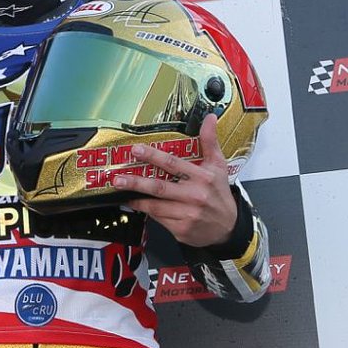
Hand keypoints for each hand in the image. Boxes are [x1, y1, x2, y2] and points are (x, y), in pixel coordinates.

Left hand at [112, 113, 235, 246]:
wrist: (229, 227)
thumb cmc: (219, 193)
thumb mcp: (218, 165)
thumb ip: (209, 141)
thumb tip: (209, 118)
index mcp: (202, 177)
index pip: (173, 164)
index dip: (153, 156)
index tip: (136, 150)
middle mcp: (194, 196)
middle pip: (159, 187)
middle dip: (136, 182)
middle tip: (118, 178)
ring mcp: (187, 214)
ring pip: (155, 206)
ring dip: (137, 198)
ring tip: (121, 191)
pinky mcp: (181, 229)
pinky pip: (159, 218)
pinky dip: (147, 211)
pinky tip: (138, 204)